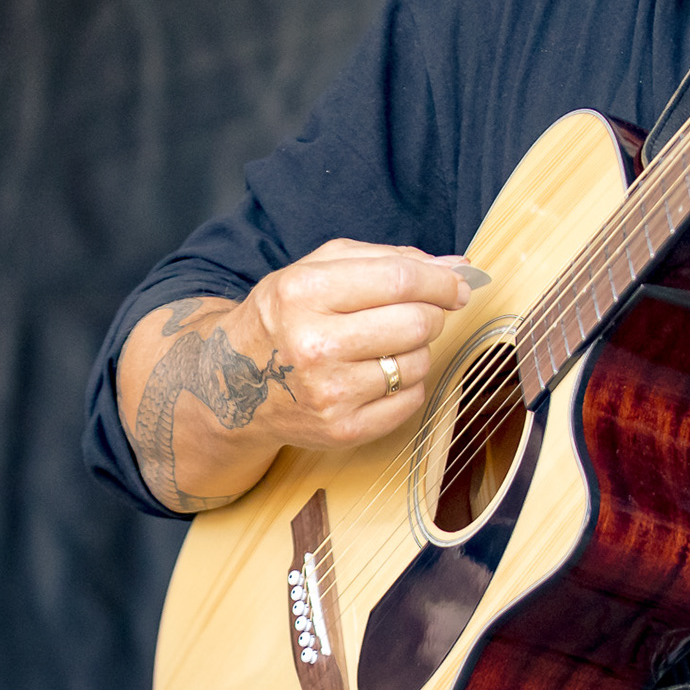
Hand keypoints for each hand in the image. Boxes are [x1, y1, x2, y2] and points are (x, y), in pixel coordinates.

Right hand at [234, 238, 472, 450]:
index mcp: (304, 293)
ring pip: (418, 361)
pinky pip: (411, 400)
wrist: (232, 382)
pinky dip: (407, 384)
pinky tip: (379, 375)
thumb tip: (455, 266)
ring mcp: (328, 393)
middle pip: (416, 322)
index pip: (399, 280)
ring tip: (387, 345)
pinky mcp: (342, 430)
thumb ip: (386, 258)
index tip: (457, 285)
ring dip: (417, 349)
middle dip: (433, 313)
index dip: (440, 281)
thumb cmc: (286, 317)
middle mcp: (313, 344)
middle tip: (423, 313)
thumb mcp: (317, 269)